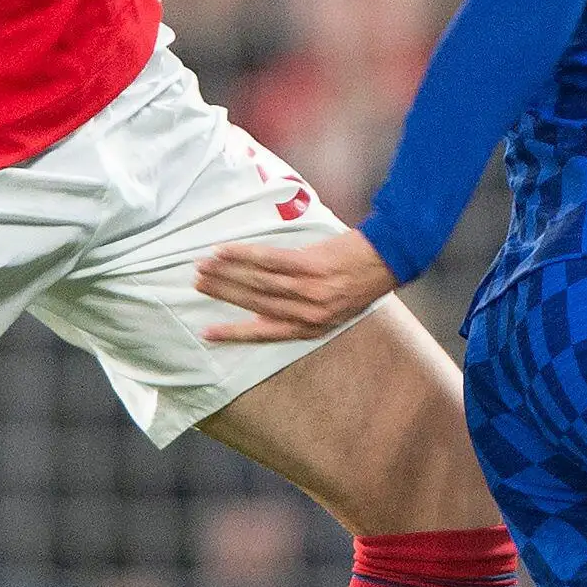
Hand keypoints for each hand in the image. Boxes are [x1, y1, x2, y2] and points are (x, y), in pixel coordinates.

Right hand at [192, 228, 399, 344]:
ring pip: (258, 283)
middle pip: (255, 304)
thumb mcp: (333, 310)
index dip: (233, 335)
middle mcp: (309, 312)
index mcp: (312, 328)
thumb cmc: (359, 283)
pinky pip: (270, 260)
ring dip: (227, 274)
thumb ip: (300, 313)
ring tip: (203, 267)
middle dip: (223, 294)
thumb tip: (264, 314)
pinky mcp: (312, 265)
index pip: (264, 334)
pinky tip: (226, 251)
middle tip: (197, 284)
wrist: (389, 258)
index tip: (206, 334)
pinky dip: (244, 256)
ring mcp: (310, 289)